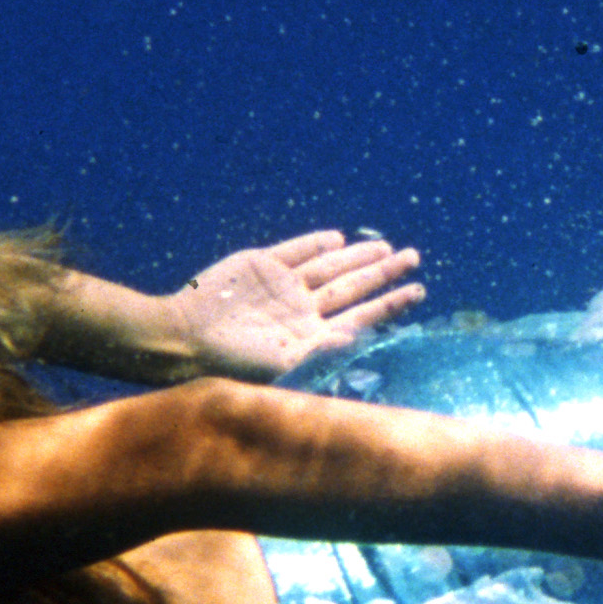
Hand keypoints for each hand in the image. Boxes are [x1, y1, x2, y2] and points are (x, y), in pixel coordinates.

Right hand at [164, 230, 427, 379]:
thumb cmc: (230, 363)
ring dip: (358, 256)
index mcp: (311, 336)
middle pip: (352, 286)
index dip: (391, 303)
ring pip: (329, 267)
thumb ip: (321, 348)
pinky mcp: (259, 265)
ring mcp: (282, 286)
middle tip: (415, 257)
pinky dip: (316, 243)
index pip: (362, 315)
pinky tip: (339, 239)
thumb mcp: (281, 364)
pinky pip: (295, 251)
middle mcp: (301, 309)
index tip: (418, 291)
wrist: (184, 338)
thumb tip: (360, 335)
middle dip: (384, 272)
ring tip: (388, 248)